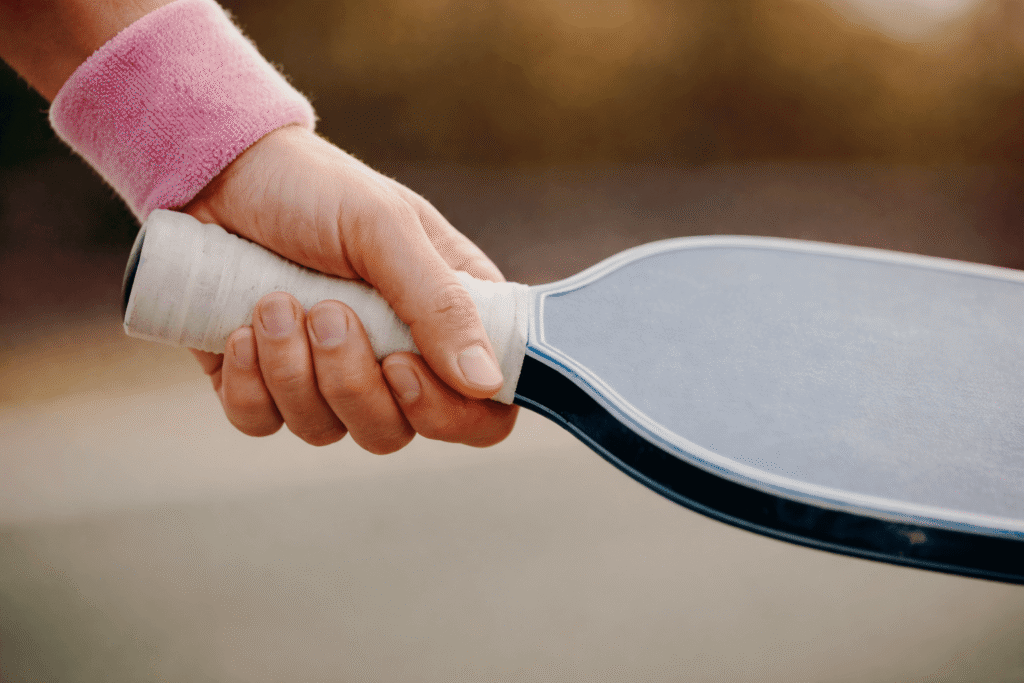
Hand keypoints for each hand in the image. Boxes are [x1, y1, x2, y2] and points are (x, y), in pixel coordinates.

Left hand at [183, 125, 517, 452]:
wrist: (220, 173)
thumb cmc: (316, 188)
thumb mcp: (385, 228)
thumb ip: (441, 304)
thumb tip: (487, 382)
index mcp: (447, 321)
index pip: (482, 411)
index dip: (450, 413)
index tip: (401, 365)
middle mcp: (395, 358)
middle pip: (396, 432)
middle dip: (351, 381)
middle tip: (327, 312)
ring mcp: (328, 377)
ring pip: (326, 431)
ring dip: (293, 371)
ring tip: (274, 302)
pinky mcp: (267, 384)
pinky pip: (263, 422)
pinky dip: (249, 384)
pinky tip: (241, 330)